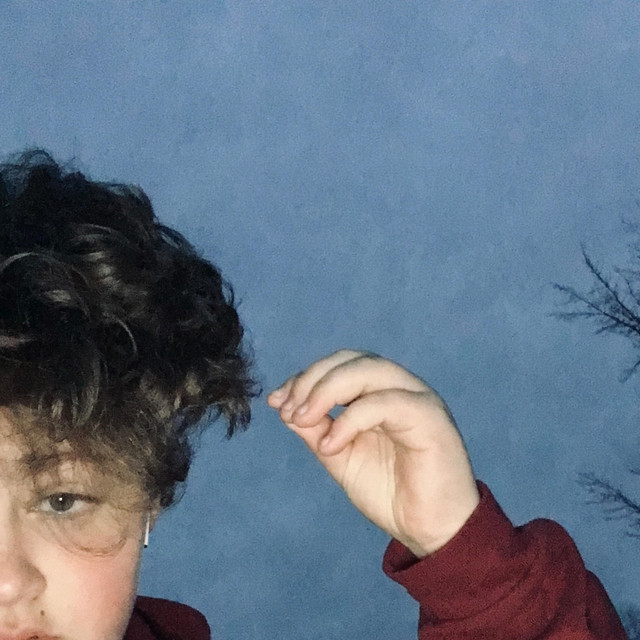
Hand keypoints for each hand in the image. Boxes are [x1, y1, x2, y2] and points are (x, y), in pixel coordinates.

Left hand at [267, 350, 479, 556]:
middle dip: (312, 379)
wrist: (430, 532)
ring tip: (302, 419)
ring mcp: (417, 399)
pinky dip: (350, 420)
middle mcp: (401, 388)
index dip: (306, 377)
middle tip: (288, 409)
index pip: (341, 366)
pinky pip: (384, 403)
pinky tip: (330, 445)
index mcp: (381, 393)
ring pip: (369, 370)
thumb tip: (286, 408)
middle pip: (352, 360)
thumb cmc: (391, 493)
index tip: (276, 401)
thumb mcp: (340, 457)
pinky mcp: (430, 417)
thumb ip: (317, 430)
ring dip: (326, 390)